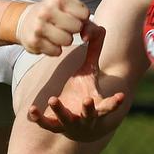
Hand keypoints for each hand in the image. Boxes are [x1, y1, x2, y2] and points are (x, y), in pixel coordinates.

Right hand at [17, 0, 89, 55]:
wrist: (24, 20)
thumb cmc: (51, 13)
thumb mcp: (67, 7)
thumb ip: (84, 19)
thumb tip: (87, 36)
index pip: (84, 13)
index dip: (82, 18)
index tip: (74, 17)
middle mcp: (47, 11)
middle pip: (77, 27)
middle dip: (74, 29)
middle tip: (64, 26)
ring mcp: (39, 27)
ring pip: (67, 41)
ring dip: (65, 40)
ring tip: (57, 34)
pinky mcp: (34, 42)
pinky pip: (56, 52)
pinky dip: (55, 49)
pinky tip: (48, 40)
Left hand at [27, 21, 124, 141]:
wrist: (75, 124)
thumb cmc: (85, 91)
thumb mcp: (90, 72)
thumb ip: (95, 51)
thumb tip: (100, 28)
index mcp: (98, 105)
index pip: (109, 105)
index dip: (115, 102)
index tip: (121, 96)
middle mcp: (86, 118)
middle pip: (89, 114)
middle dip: (88, 108)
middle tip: (87, 100)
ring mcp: (70, 123)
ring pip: (66, 119)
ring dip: (60, 110)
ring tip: (53, 99)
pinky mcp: (55, 125)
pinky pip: (46, 123)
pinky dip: (39, 117)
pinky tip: (32, 110)